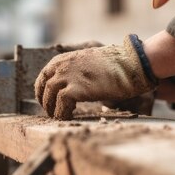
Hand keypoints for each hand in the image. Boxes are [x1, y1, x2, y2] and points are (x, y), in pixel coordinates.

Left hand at [34, 35, 157, 119]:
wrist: (130, 64)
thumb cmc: (116, 64)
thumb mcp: (90, 61)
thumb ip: (77, 67)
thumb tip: (71, 79)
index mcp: (65, 58)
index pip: (44, 75)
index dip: (43, 89)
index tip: (47, 99)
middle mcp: (62, 66)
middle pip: (43, 86)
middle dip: (45, 100)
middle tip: (51, 111)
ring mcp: (67, 77)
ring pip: (49, 97)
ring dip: (53, 109)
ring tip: (60, 116)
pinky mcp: (74, 90)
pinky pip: (60, 106)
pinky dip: (62, 113)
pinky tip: (69, 117)